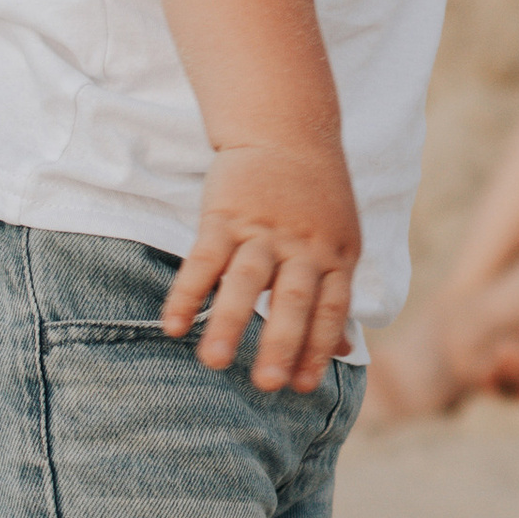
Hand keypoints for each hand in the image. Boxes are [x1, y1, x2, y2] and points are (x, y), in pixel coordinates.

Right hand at [162, 138, 361, 390]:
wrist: (288, 129)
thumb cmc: (316, 198)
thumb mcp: (340, 242)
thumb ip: (335, 294)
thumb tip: (346, 350)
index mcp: (336, 255)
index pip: (331, 309)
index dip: (317, 348)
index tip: (301, 388)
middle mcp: (303, 244)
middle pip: (293, 299)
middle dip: (280, 344)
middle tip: (266, 386)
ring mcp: (263, 228)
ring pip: (246, 280)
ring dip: (229, 322)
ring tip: (212, 362)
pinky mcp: (226, 212)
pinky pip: (204, 257)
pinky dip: (188, 292)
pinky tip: (172, 325)